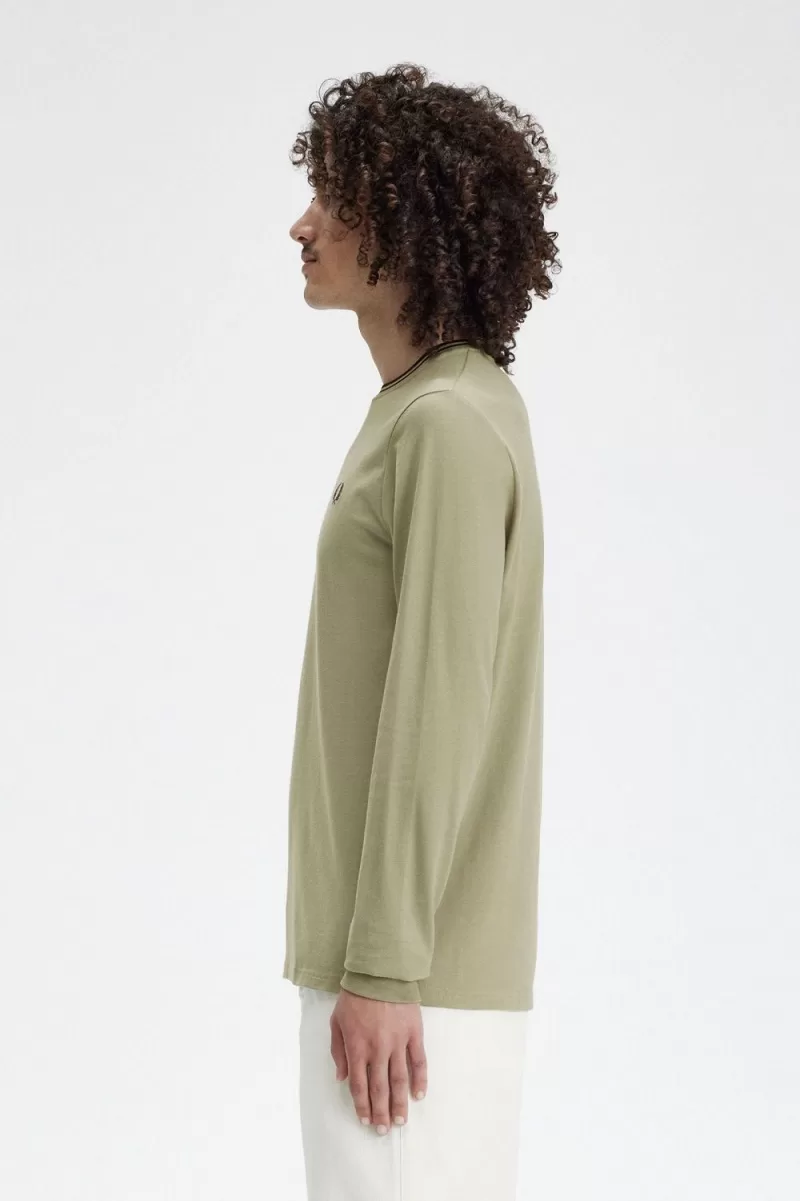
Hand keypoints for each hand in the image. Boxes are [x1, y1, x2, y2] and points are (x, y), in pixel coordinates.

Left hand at [329, 988, 427, 1131]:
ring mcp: (398, 1042)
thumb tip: (342, 1078)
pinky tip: (419, 1095)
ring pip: (399, 1079)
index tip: (366, 1120)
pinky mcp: (414, 1033)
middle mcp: (378, 1049)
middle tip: (385, 1130)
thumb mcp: (336, 1022)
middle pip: (380, 1088)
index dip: (362, 1105)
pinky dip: (420, 1079)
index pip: (359, 1085)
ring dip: (400, 1102)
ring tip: (401, 1121)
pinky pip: (419, 1061)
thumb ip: (338, 1051)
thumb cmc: (354, 997)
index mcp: (357, 1047)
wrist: (380, 973)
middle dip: (382, 1112)